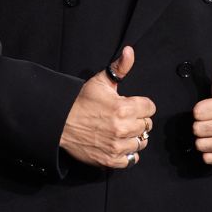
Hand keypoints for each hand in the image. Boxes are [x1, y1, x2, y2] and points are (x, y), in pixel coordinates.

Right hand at [59, 45, 155, 168]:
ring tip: (122, 131)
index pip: (150, 108)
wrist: (61, 122)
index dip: (141, 105)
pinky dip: (127, 153)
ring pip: (141, 143)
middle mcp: (122, 128)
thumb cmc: (81, 101)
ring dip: (134, 137)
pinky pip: (131, 160)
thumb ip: (119, 67)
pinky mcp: (110, 160)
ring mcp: (117, 145)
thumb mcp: (100, 81)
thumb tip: (130, 51)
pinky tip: (119, 144)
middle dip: (137, 120)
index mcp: (123, 107)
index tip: (132, 106)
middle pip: (147, 125)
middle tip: (124, 118)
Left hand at [192, 40, 211, 164]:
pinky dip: (208, 152)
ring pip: (203, 145)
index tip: (203, 108)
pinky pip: (210, 159)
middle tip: (205, 120)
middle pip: (199, 130)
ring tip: (209, 131)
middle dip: (198, 125)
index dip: (198, 110)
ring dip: (201, 139)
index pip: (199, 112)